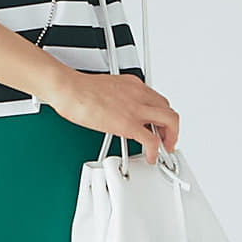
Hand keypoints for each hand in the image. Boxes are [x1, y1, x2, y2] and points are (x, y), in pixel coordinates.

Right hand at [46, 67, 180, 164]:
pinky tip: (150, 157)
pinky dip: (155, 152)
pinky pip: (151, 140)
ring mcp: (136, 108)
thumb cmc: (79, 89)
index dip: (161, 115)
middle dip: (171, 127)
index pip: (157, 100)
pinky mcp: (128, 124)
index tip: (158, 125)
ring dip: (171, 137)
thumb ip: (115, 99)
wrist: (69, 89)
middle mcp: (139, 94)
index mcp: (133, 85)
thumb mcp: (105, 89)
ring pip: (170, 121)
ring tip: (164, 148)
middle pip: (168, 109)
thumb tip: (112, 111)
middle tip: (166, 138)